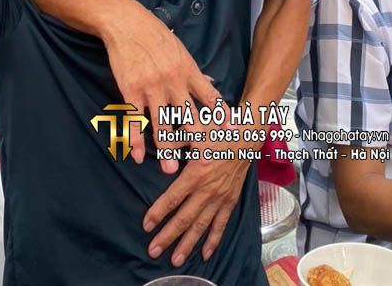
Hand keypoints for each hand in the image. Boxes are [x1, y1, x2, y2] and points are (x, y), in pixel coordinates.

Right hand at [103, 0, 219, 168]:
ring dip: (166, 148)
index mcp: (188, 71)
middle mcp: (172, 82)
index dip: (221, 115)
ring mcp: (151, 88)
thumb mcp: (181, 49)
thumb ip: (195, 70)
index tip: (232, 132)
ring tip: (170, 169)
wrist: (127, 24)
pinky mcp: (131, 90)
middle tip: (204, 162)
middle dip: (196, 140)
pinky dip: (136, 139)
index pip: (209, 97)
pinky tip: (138, 155)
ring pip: (161, 124)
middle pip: (187, 117)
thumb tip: (211, 81)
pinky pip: (134, 120)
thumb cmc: (156, 35)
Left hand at [143, 104, 249, 264]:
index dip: (158, 213)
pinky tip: (205, 254)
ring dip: (188, 244)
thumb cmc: (217, 132)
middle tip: (153, 250)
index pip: (172, 198)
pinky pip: (221, 224)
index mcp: (196, 173)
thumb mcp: (194, 132)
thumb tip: (158, 148)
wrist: (246, 136)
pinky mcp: (230, 201)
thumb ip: (175, 143)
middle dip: (167, 236)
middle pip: (184, 218)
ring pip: (201, 226)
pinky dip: (213, 240)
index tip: (146, 225)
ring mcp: (220, 198)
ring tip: (175, 260)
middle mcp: (207, 190)